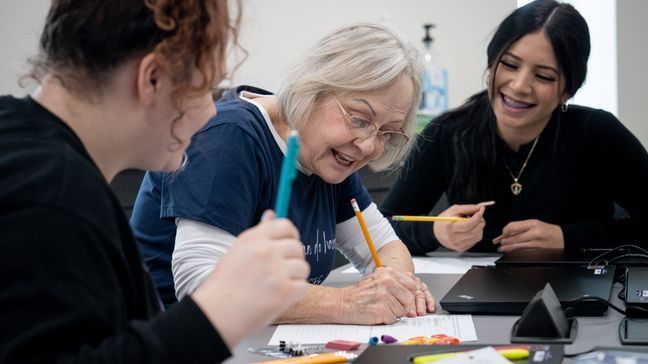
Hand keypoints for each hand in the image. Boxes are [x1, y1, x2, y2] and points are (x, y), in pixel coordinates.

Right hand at [192, 210, 309, 348]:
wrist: (216, 315)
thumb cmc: (223, 286)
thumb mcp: (237, 251)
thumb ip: (258, 234)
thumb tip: (271, 215)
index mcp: (254, 240)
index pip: (285, 225)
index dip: (290, 235)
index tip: (288, 244)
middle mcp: (266, 252)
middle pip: (298, 247)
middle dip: (292, 260)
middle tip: (279, 272)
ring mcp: (277, 271)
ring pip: (303, 267)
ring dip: (295, 277)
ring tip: (276, 286)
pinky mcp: (285, 291)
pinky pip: (303, 286)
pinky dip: (295, 294)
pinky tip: (279, 297)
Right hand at [338, 267, 434, 324]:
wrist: (341, 303)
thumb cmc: (358, 294)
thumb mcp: (377, 280)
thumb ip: (394, 283)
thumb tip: (412, 291)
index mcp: (388, 273)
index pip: (412, 285)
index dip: (408, 296)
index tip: (403, 300)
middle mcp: (388, 282)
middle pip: (410, 299)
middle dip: (403, 307)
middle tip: (390, 307)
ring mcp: (385, 295)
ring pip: (403, 310)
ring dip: (393, 314)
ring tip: (380, 309)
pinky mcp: (382, 309)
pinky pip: (393, 319)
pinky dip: (386, 320)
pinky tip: (376, 314)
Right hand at [433, 201, 493, 251]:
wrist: (438, 233)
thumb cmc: (445, 220)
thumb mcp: (453, 210)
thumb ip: (467, 208)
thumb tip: (480, 208)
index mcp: (449, 227)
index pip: (468, 224)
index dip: (477, 217)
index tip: (481, 210)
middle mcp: (452, 238)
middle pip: (474, 231)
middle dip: (480, 222)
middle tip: (479, 216)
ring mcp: (457, 245)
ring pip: (477, 236)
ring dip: (479, 228)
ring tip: (473, 223)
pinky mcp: (461, 248)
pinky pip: (476, 240)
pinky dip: (477, 233)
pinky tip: (470, 229)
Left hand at [493, 219, 563, 251]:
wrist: (564, 238)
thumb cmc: (548, 230)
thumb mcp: (535, 223)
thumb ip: (520, 227)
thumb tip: (506, 232)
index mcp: (532, 224)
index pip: (512, 227)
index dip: (504, 231)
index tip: (502, 234)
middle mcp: (534, 233)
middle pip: (512, 238)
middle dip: (503, 241)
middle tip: (500, 243)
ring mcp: (536, 244)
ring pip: (516, 247)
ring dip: (506, 248)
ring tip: (501, 249)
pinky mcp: (537, 252)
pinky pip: (523, 253)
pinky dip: (515, 253)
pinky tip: (511, 253)